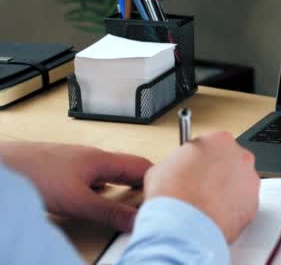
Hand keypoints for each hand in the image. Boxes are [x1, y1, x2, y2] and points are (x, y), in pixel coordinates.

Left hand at [0, 141, 151, 231]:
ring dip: (123, 185)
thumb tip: (134, 221)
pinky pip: (93, 176)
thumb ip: (108, 212)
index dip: (158, 178)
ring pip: (110, 172)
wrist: (3, 167)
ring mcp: (76, 161)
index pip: (141, 165)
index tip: (167, 191)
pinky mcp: (63, 168)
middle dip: (142, 183)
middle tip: (152, 198)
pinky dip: (103, 187)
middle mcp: (91, 157)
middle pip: (127, 168)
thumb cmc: (33, 174)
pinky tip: (96, 196)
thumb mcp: (78, 201)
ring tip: (130, 199)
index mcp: (101, 159)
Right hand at [144, 131, 259, 242]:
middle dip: (217, 172)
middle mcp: (240, 157)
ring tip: (206, 203)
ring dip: (226, 190)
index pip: (213, 143)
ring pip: (239, 183)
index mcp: (220, 140)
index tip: (195, 167)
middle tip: (200, 186)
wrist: (183, 225)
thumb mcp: (163, 166)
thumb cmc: (174, 195)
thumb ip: (178, 161)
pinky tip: (214, 214)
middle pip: (230, 161)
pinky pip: (242, 204)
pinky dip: (231, 209)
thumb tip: (177, 169)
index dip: (200, 158)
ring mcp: (250, 181)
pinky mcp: (253, 205)